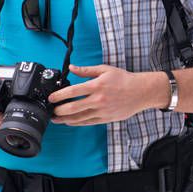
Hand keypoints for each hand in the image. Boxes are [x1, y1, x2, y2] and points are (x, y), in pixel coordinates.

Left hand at [47, 64, 162, 124]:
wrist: (141, 92)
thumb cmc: (123, 79)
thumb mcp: (105, 70)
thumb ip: (86, 70)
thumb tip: (72, 68)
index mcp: (97, 85)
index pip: (73, 92)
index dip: (60, 96)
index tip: (51, 98)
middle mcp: (98, 99)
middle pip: (73, 108)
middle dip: (59, 110)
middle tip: (51, 110)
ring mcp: (102, 111)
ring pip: (79, 118)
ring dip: (65, 119)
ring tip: (56, 119)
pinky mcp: (106, 118)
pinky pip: (88, 122)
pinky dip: (77, 123)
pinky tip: (70, 122)